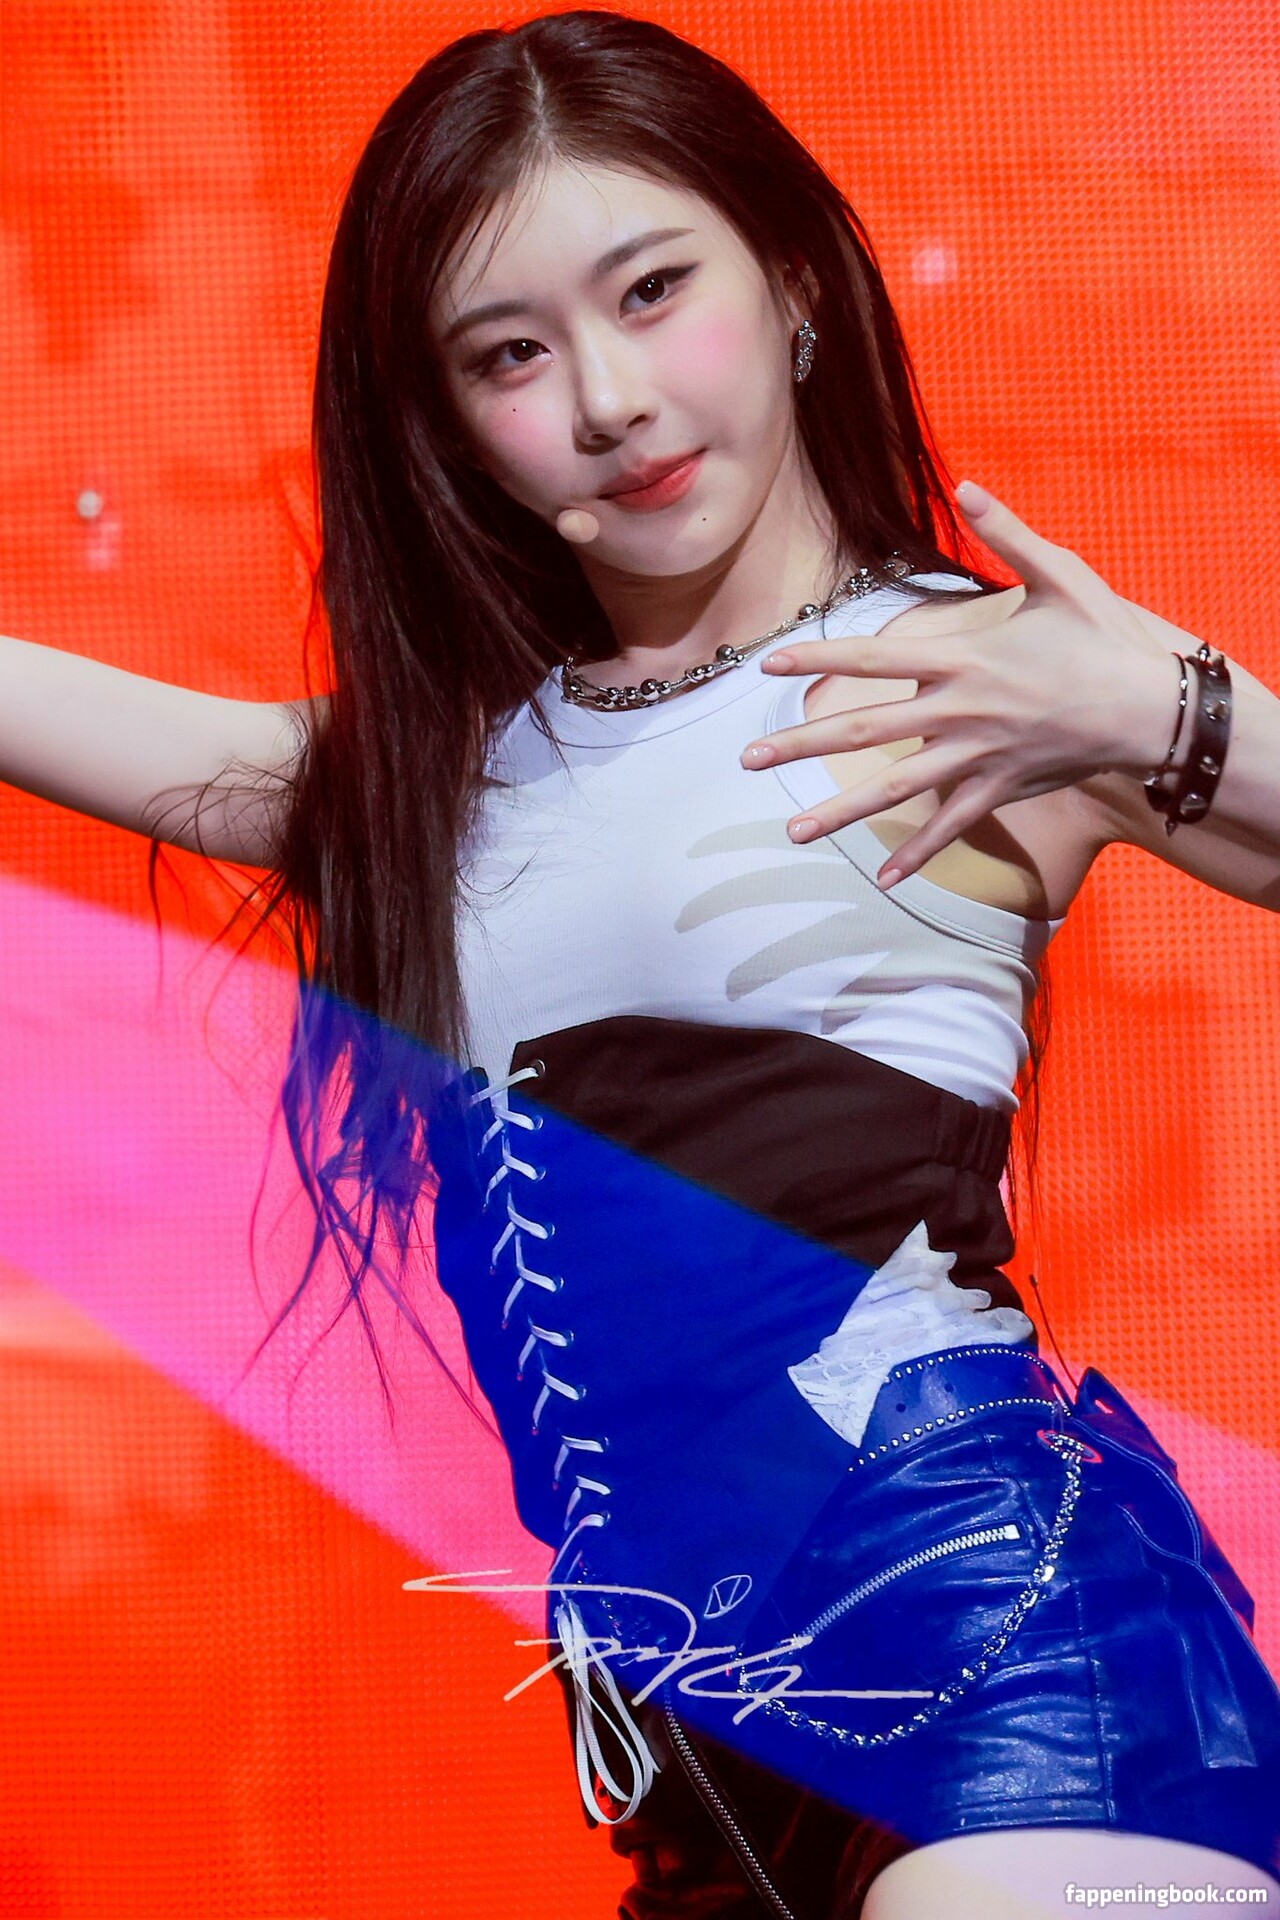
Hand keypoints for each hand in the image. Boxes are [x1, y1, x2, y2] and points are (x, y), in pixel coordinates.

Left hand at [740, 483, 1182, 886]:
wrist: (1150, 708)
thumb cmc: (1105, 639)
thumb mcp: (1060, 574)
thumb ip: (1007, 533)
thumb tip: (969, 484)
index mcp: (963, 658)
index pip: (872, 659)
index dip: (818, 659)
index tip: (768, 664)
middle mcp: (959, 711)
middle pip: (863, 730)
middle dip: (801, 745)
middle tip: (746, 758)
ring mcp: (977, 755)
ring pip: (895, 789)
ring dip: (840, 814)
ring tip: (792, 832)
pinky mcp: (1000, 787)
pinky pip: (951, 825)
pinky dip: (918, 854)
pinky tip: (884, 881)